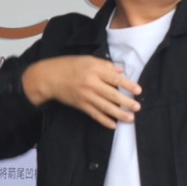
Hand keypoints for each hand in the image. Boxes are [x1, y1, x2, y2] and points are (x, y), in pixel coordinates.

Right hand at [22, 56, 141, 128]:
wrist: (48, 77)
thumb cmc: (69, 66)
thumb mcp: (88, 60)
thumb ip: (106, 65)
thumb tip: (122, 70)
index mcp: (94, 70)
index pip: (114, 78)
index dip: (127, 85)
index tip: (138, 90)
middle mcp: (91, 83)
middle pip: (111, 94)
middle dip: (126, 102)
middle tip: (138, 107)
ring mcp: (85, 96)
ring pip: (104, 106)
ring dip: (118, 113)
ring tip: (131, 118)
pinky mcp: (80, 105)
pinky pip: (94, 114)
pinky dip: (104, 120)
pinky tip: (113, 125)